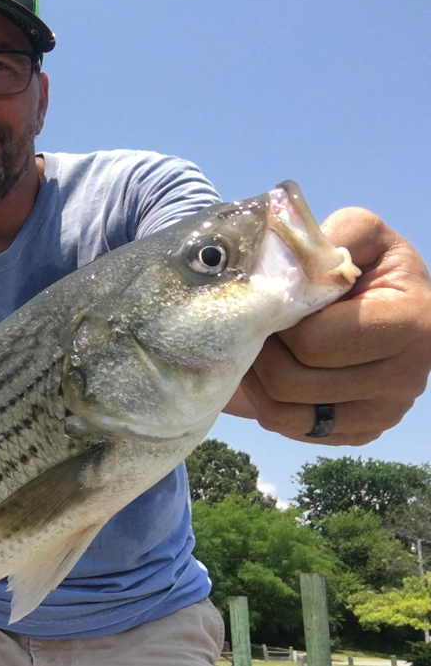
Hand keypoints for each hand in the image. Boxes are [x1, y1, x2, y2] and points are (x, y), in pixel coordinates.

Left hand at [230, 207, 430, 444]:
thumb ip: (328, 237)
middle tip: (258, 325)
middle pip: (291, 381)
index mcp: (410, 323)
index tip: (274, 299)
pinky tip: (272, 370)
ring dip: (256, 376)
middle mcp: (406, 378)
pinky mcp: (361, 433)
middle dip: (262, 348)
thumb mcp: (358, 233)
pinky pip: (288, 427)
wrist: (381, 303)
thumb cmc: (363, 265)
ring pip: (282, 410)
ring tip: (261, 344)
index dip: (277, 320)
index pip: (311, 342)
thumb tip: (293, 261)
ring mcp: (385, 412)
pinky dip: (265, 400)